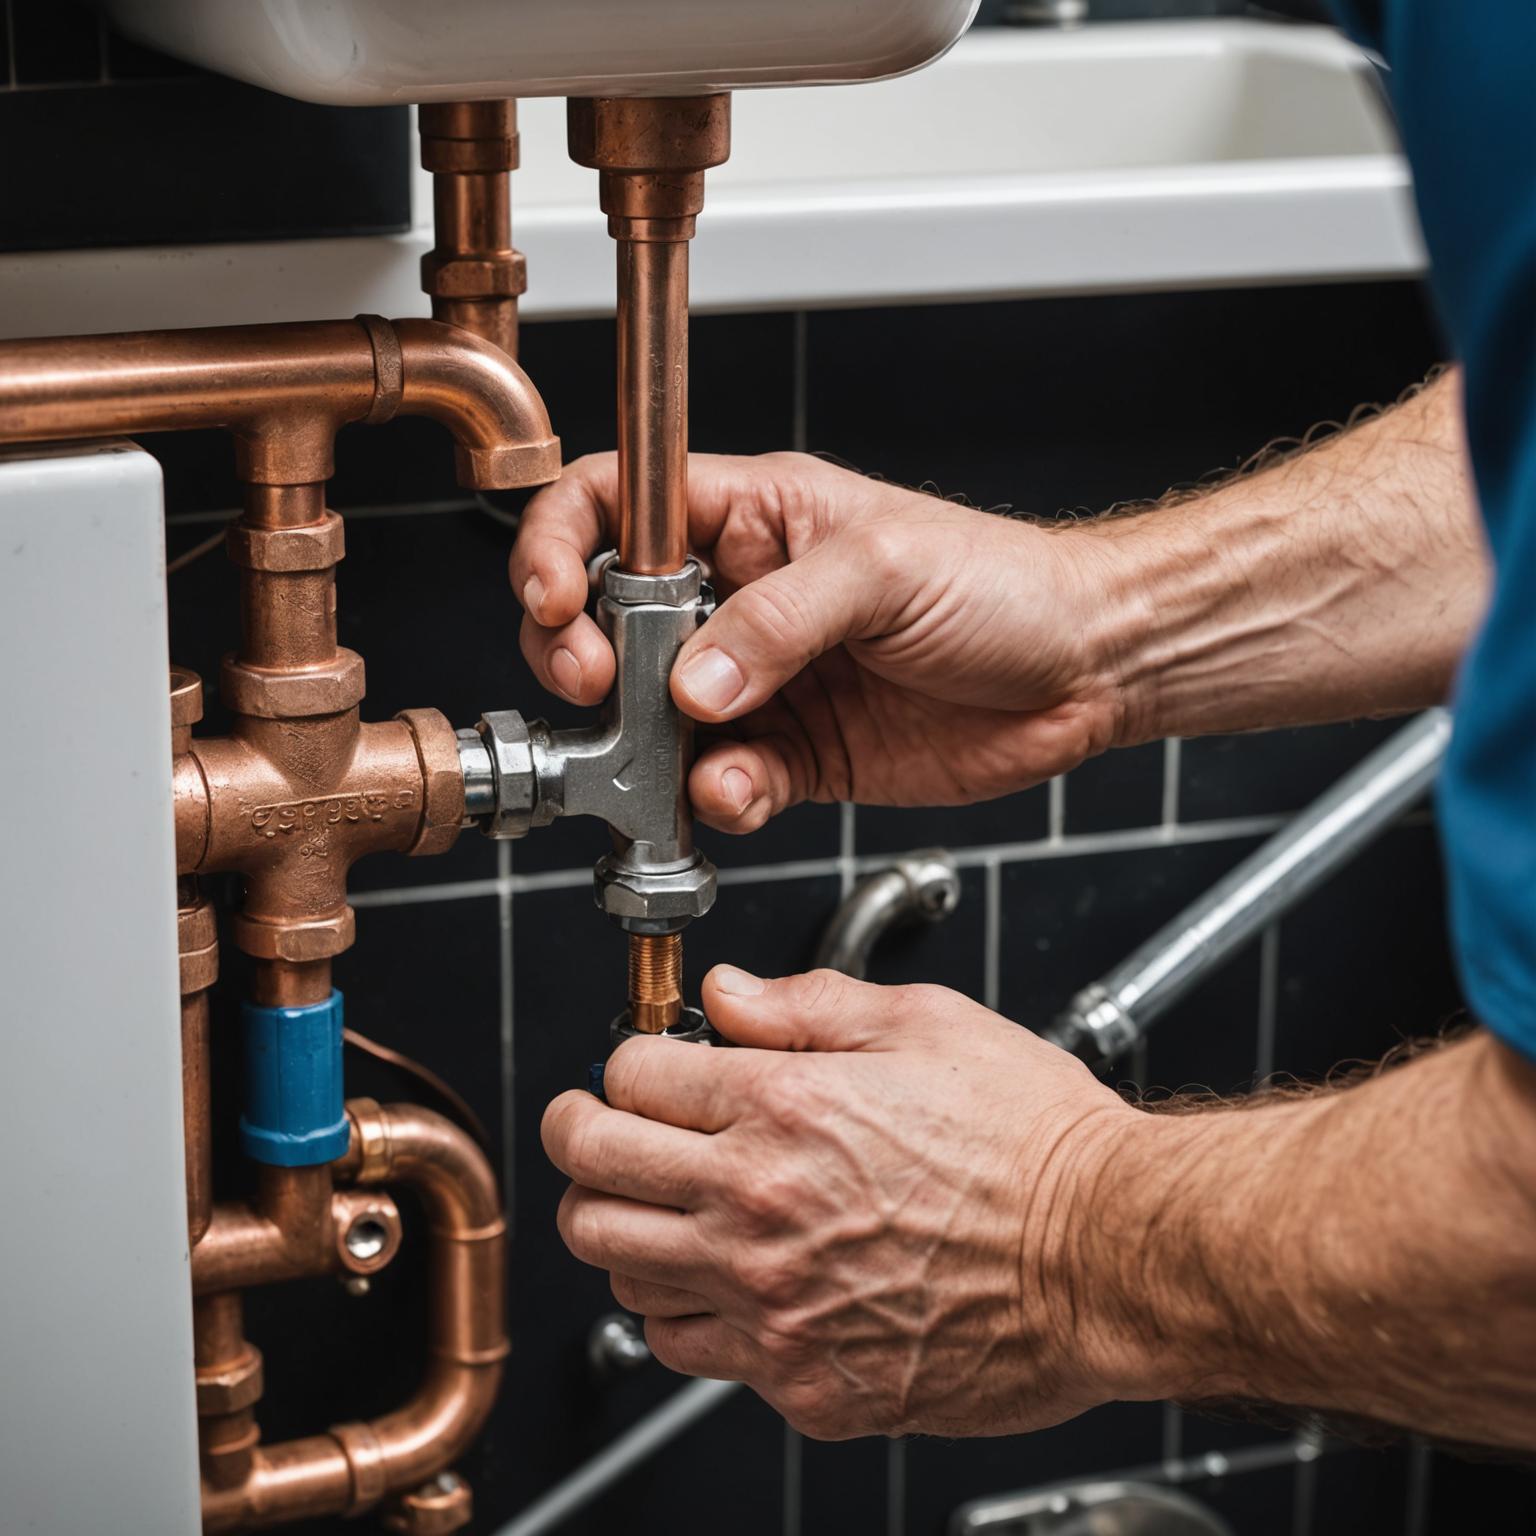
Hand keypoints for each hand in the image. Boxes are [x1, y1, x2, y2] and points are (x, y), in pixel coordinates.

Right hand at [510, 452, 1129, 834]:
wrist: (1084, 671)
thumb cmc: (1004, 583)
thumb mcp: (887, 568)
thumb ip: (780, 621)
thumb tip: (691, 681)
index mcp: (752, 517)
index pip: (615, 506)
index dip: (563, 545)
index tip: (556, 601)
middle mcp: (742, 599)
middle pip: (610, 623)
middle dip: (585, 660)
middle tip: (600, 689)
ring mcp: (762, 681)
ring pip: (656, 719)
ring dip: (653, 749)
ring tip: (692, 760)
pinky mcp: (794, 753)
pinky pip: (723, 781)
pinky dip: (720, 796)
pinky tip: (746, 790)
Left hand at [540, 965, 1153, 1438]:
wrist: (1109, 1256)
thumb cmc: (1033, 1140)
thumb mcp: (925, 1024)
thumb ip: (805, 1006)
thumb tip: (726, 993)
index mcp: (782, 1108)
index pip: (627, 1078)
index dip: (623, 1064)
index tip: (636, 1069)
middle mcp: (758, 1207)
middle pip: (591, 1176)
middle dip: (582, 1138)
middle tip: (598, 1129)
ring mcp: (772, 1303)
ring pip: (616, 1269)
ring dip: (621, 1228)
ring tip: (660, 1206)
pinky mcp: (801, 1380)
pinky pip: (686, 1349)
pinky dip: (679, 1309)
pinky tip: (720, 1280)